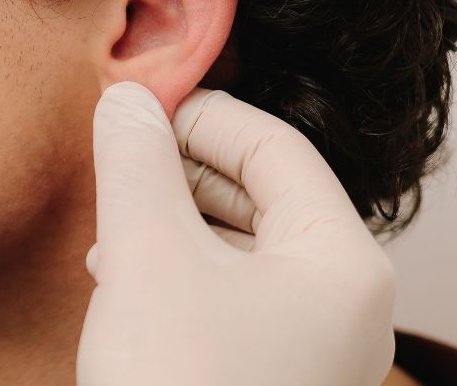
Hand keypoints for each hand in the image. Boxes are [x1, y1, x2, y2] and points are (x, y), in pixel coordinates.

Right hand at [76, 81, 396, 385]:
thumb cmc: (177, 385)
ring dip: (175, 218)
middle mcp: (341, 304)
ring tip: (114, 215)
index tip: (138, 106)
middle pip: (264, 195)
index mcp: (341, 263)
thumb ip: (136, 165)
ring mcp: (309, 347)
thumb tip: (125, 100)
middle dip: (184, 168)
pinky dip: (180, 270)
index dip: (203, 115)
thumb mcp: (147, 256)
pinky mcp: (270, 378)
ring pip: (243, 247)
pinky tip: (124, 274)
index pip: (277, 147)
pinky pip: (231, 297)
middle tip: (120, 152)